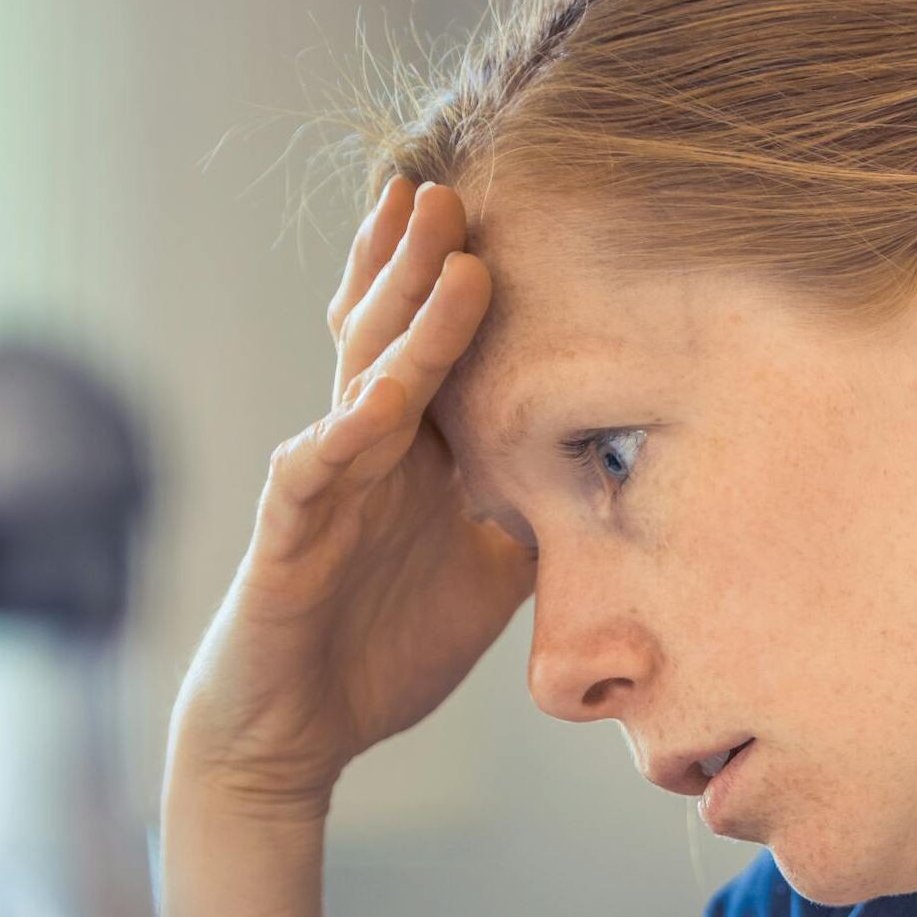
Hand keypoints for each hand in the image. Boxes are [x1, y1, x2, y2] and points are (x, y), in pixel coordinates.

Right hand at [168, 177, 535, 811]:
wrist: (298, 732)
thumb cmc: (384, 646)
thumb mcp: (491, 576)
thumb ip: (540, 518)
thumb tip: (628, 483)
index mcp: (411, 453)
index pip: (433, 347)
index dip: (456, 282)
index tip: (503, 210)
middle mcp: (364, 451)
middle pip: (392, 335)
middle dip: (423, 259)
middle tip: (460, 185)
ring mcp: (323, 486)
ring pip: (363, 380)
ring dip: (404, 315)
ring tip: (439, 246)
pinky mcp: (287, 537)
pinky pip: (314, 473)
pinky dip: (345, 434)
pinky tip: (379, 399)